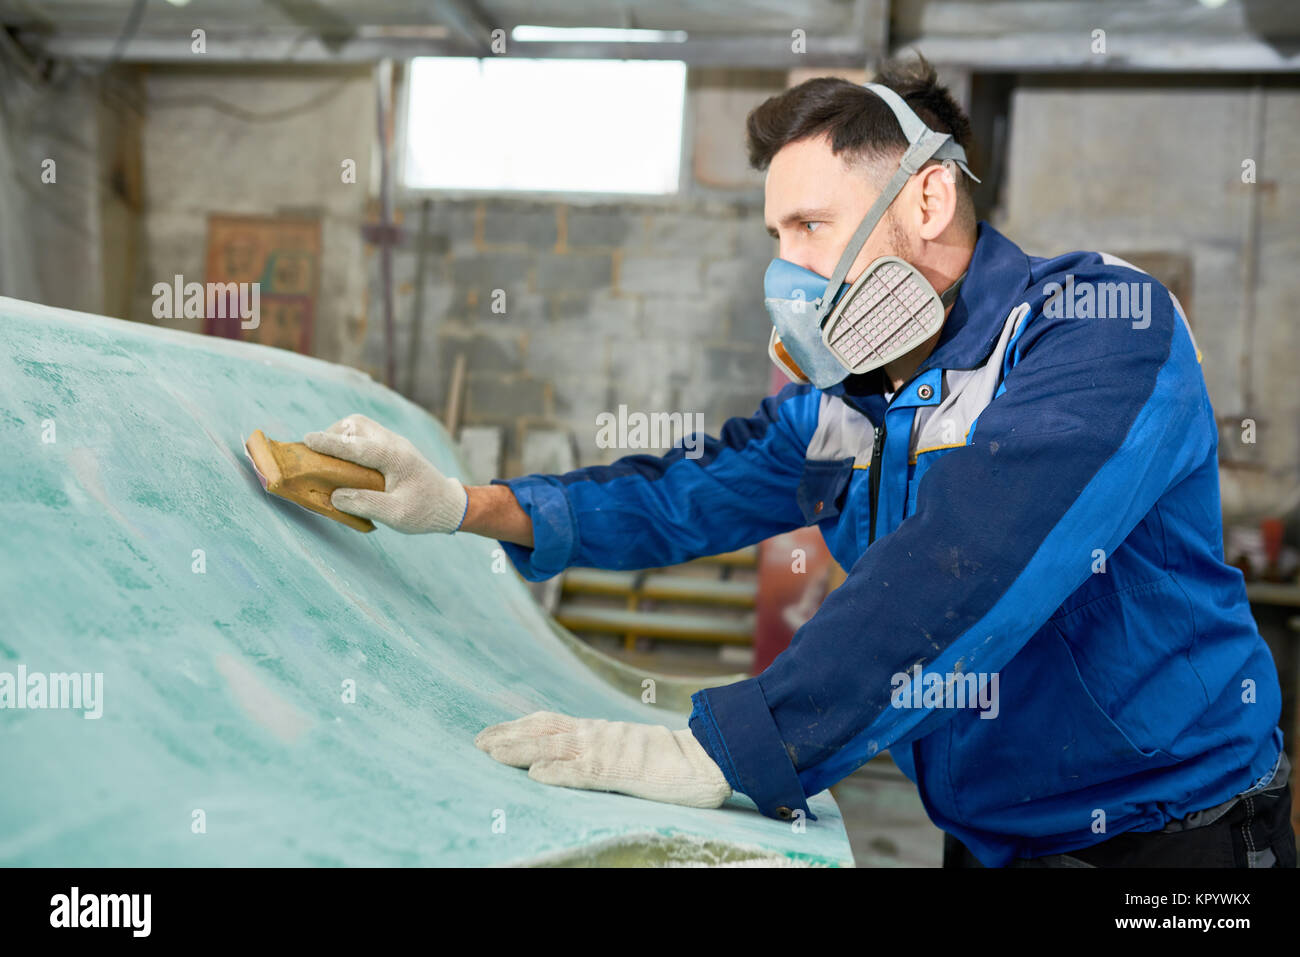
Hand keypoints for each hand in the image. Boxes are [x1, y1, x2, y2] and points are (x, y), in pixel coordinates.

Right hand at [302, 413, 467, 533]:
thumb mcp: (396, 515)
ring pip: (361, 426)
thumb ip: (365, 504)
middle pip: (357, 424)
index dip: (330, 443)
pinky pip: (367, 436)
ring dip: (342, 437)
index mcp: (395, 457)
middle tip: (318, 455)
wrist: (450, 505)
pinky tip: (345, 462)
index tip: (307, 440)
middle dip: (334, 435)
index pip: (357, 445)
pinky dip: (350, 443)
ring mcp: (395, 443)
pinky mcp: (394, 449)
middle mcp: (394, 444)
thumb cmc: (425, 512)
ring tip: (329, 458)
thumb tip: (335, 496)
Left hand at [475, 711, 732, 808]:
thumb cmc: (671, 762)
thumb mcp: (627, 754)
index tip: (492, 732)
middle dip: (509, 735)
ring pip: (556, 747)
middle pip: (544, 731)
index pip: (551, 723)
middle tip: (477, 741)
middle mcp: (598, 735)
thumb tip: (560, 763)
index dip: (519, 726)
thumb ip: (598, 755)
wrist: (709, 758)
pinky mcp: (622, 770)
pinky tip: (537, 774)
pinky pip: (585, 771)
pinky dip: (559, 772)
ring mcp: (609, 751)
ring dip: (522, 749)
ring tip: (492, 753)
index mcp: (600, 731)